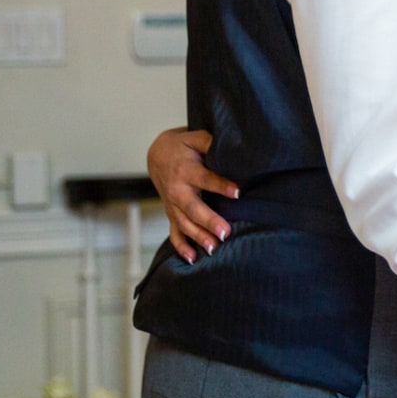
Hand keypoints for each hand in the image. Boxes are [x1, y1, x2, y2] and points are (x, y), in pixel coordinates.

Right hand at [147, 128, 236, 260]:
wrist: (158, 155)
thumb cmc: (183, 147)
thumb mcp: (195, 138)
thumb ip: (211, 143)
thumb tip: (233, 148)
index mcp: (186, 170)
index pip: (206, 179)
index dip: (221, 185)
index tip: (239, 192)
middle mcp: (178, 190)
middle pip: (193, 208)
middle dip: (209, 221)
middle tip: (225, 232)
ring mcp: (173, 205)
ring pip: (185, 224)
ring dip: (198, 237)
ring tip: (214, 249)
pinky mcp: (172, 214)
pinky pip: (175, 233)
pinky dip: (182, 247)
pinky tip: (193, 259)